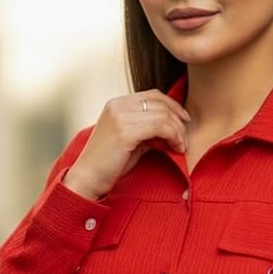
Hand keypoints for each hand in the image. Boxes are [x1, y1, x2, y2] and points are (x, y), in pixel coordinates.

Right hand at [62, 90, 190, 198]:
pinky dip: (173, 137)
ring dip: (178, 131)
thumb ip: (148, 130)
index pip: (153, 95)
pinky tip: (175, 148)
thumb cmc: (109, 164)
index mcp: (117, 103)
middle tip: (184, 140)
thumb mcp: (131, 140)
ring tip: (180, 147)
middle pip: (161, 104)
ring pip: (163, 115)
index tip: (185, 121)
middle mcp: (118, 105)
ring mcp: (120, 116)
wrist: (87, 179)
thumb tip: (173, 129)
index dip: (173, 105)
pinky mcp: (125, 131)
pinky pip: (160, 127)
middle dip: (178, 121)